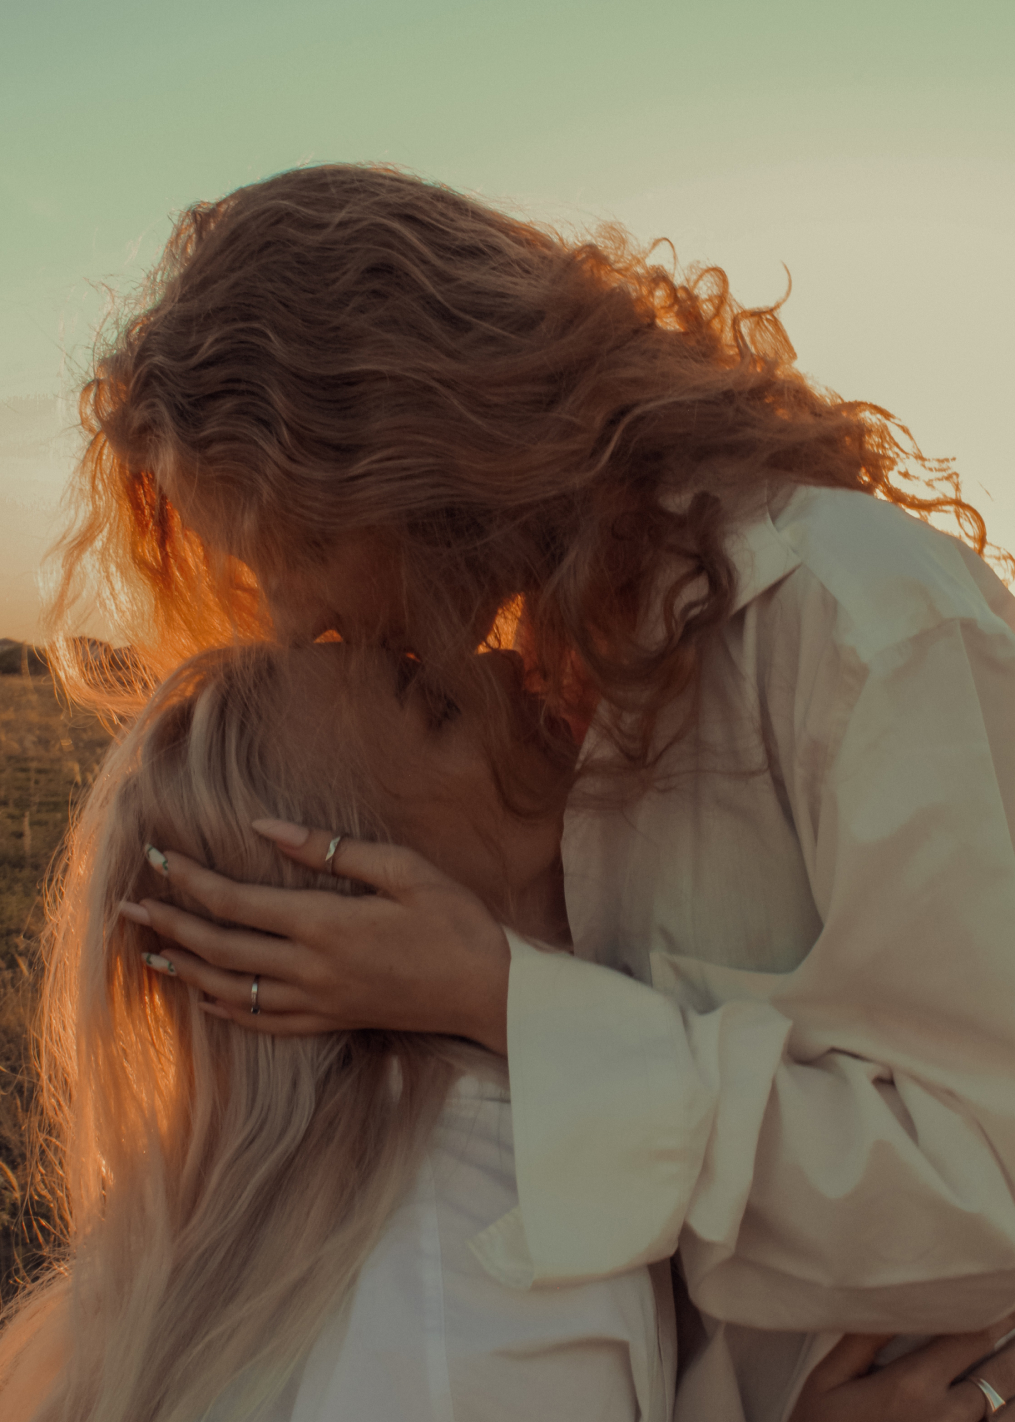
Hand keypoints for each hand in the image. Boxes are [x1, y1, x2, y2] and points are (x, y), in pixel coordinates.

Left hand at [121, 823, 511, 1052]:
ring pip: (232, 991)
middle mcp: (311, 969)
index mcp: (326, 924)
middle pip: (220, 949)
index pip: (236, 903)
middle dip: (169, 925)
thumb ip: (331, 851)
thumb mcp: (402, 870)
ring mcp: (319, 1002)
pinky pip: (263, 1022)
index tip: (158, 858)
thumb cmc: (455, 921)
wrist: (490, 992)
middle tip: (126, 906)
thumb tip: (265, 829)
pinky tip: (204, 998)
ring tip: (148, 953)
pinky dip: (225, 1010)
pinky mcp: (332, 1022)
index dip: (190, 881)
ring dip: (185, 970)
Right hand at [790, 1315, 1014, 1420]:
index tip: (1005, 1299)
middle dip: (1013, 1348)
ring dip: (1013, 1385)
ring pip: (1009, 1413)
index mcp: (912, 1386)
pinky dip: (1007, 1417)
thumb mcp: (827, 1380)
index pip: (969, 1338)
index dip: (996, 1316)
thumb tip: (893, 1302)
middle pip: (1000, 1375)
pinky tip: (1008, 1408)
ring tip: (1013, 1363)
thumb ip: (863, 1339)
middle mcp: (945, 1417)